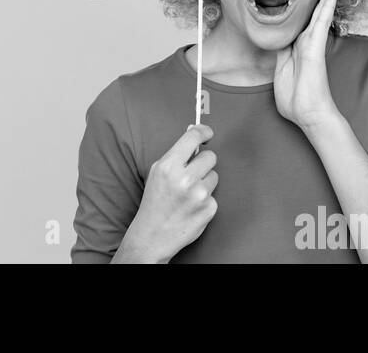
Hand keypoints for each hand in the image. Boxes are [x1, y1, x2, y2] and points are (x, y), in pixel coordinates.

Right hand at [114, 124, 217, 263]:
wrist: (153, 235)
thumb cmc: (154, 203)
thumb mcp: (156, 173)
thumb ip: (175, 155)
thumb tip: (193, 135)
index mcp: (169, 166)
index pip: (192, 138)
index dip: (202, 132)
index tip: (207, 133)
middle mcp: (185, 179)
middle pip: (210, 156)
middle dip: (203, 162)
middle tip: (193, 173)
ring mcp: (199, 195)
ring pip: (214, 176)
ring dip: (205, 182)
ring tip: (189, 194)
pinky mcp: (209, 208)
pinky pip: (214, 194)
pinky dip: (205, 199)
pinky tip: (192, 207)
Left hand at [273, 0, 356, 133]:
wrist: (308, 114)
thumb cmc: (296, 98)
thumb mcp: (281, 70)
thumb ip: (282, 53)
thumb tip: (280, 39)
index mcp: (299, 43)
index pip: (307, 14)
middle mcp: (309, 38)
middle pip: (320, 5)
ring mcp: (313, 41)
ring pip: (324, 7)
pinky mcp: (315, 46)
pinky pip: (322, 19)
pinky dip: (328, 2)